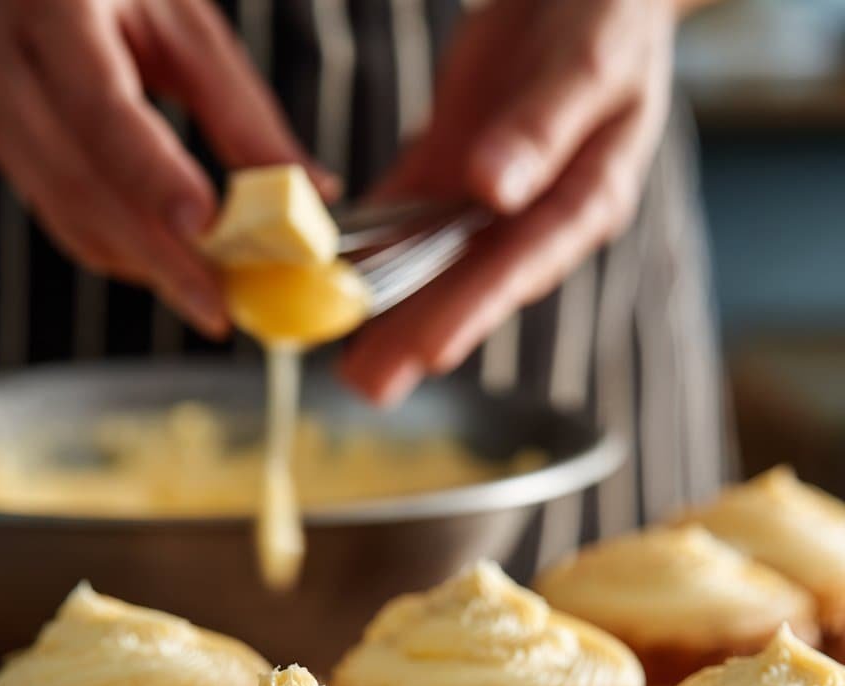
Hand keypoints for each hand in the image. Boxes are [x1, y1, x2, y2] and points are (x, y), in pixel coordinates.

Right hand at [0, 0, 337, 334]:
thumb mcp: (190, 27)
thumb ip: (244, 114)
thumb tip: (311, 191)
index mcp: (59, 6)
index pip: (103, 107)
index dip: (153, 175)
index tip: (206, 228)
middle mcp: (7, 55)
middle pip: (81, 179)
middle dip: (157, 254)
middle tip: (217, 303)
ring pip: (67, 211)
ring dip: (141, 263)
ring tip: (206, 293)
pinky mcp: (0, 144)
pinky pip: (60, 217)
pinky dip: (119, 251)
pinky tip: (168, 265)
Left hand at [341, 0, 674, 403]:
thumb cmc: (610, 17)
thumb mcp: (590, 62)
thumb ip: (545, 128)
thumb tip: (499, 190)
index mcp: (587, 197)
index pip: (526, 263)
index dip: (476, 309)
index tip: (431, 352)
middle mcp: (534, 212)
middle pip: (472, 282)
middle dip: (420, 335)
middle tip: (369, 386)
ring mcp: (488, 195)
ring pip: (434, 260)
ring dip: (390, 309)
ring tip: (346, 365)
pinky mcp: (450, 164)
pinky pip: (407, 213)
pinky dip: (373, 245)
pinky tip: (337, 278)